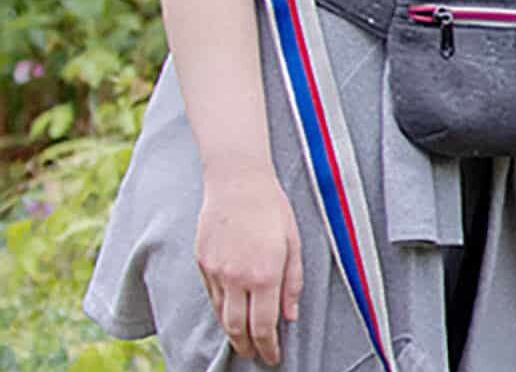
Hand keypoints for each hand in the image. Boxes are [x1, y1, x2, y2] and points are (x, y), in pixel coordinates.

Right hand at [194, 164, 303, 364]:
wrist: (236, 181)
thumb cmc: (272, 207)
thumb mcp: (293, 241)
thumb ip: (292, 282)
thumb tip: (289, 316)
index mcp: (265, 273)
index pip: (263, 325)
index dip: (268, 347)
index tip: (273, 358)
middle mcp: (237, 277)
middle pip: (238, 328)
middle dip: (248, 348)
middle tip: (257, 357)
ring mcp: (216, 272)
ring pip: (221, 316)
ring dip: (233, 335)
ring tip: (244, 344)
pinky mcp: (202, 265)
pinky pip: (212, 298)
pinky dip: (222, 312)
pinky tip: (231, 316)